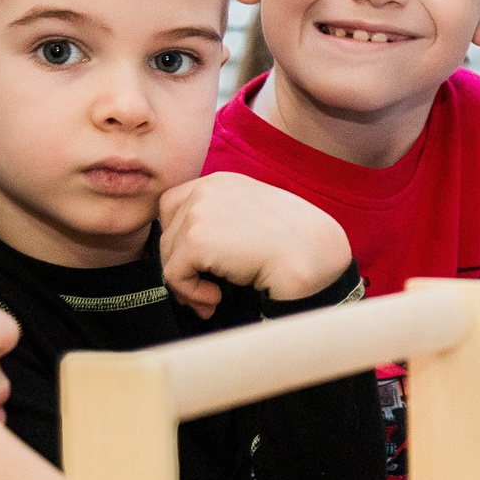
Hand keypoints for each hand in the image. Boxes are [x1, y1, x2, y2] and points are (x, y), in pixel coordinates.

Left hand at [158, 172, 352, 317]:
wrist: (313, 254)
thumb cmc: (297, 241)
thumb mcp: (254, 217)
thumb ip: (225, 221)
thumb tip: (195, 252)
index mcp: (221, 182)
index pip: (174, 206)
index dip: (180, 239)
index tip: (200, 264)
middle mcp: (206, 190)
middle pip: (166, 233)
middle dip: (181, 266)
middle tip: (205, 290)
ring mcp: (199, 212)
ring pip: (168, 256)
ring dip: (188, 283)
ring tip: (213, 297)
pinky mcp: (196, 239)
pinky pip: (174, 275)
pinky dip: (191, 294)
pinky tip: (216, 297)